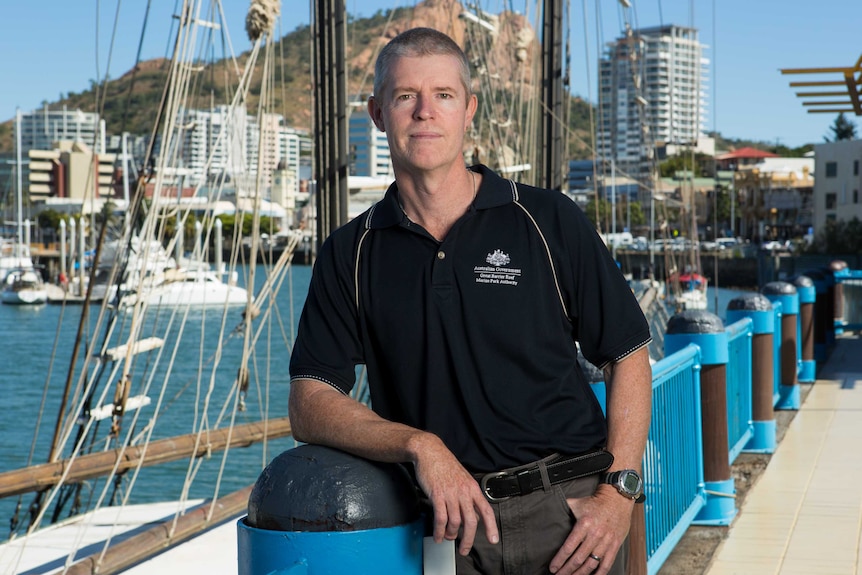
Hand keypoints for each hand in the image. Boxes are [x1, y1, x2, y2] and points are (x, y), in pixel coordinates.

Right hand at [412, 437, 499, 555]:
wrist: (430, 451)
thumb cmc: (445, 465)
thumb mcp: (462, 479)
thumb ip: (467, 496)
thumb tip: (471, 515)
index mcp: (473, 488)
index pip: (486, 510)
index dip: (491, 527)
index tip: (493, 539)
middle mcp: (464, 492)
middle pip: (471, 522)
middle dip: (468, 539)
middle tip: (464, 549)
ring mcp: (451, 493)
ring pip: (455, 522)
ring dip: (450, 534)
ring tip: (446, 537)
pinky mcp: (437, 495)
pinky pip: (440, 518)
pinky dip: (439, 530)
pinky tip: (437, 535)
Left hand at [548, 485, 633, 574]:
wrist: (618, 498)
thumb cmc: (596, 502)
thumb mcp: (577, 503)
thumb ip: (565, 509)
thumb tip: (551, 512)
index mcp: (584, 524)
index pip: (569, 547)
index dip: (559, 560)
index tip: (553, 568)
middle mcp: (595, 534)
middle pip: (578, 558)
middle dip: (567, 570)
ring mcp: (606, 541)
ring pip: (591, 564)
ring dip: (580, 574)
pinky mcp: (615, 545)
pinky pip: (607, 563)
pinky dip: (599, 574)